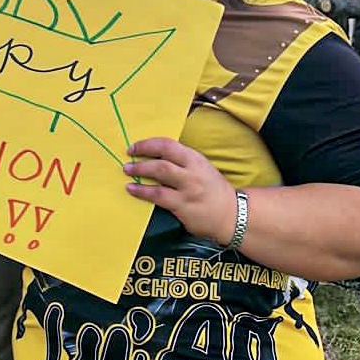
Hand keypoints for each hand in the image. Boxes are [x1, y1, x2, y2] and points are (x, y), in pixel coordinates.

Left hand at [124, 137, 238, 245]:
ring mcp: (188, 189)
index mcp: (195, 159)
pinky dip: (142, 192)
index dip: (148, 144)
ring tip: (127, 172)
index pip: (168, 145)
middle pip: (162, 159)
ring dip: (140, 172)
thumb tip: (155, 157)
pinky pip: (158, 196)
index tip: (135, 147)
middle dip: (141, 158)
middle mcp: (192, 172)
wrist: (232, 214)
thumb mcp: (201, 169)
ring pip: (159, 175)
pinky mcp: (183, 205)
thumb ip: (182, 162)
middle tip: (128, 160)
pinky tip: (133, 190)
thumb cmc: (214, 191)